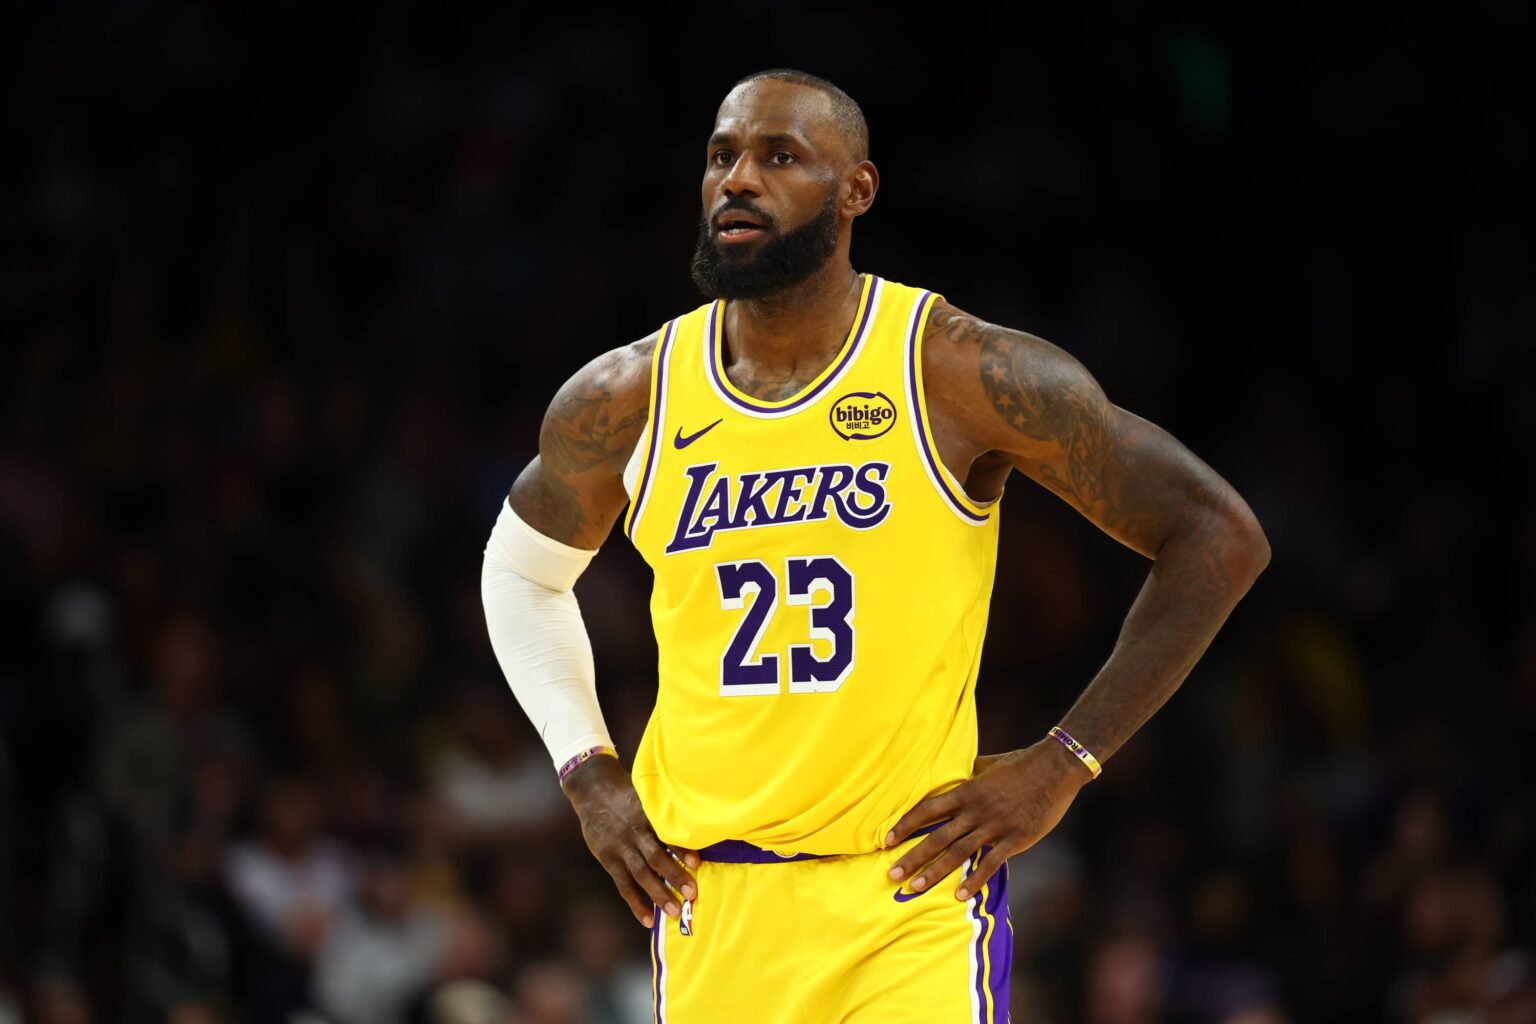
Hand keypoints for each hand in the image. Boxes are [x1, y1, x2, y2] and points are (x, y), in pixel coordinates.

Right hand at [561, 754, 699, 927]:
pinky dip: (635, 904)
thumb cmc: (628, 794)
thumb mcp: (647, 796)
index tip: (697, 862)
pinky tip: (647, 920)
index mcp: (647, 815)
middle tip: (693, 893)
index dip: (681, 849)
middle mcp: (634, 833)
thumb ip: (666, 811)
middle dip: (675, 876)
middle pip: (655, 858)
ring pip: (641, 875)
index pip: (666, 834)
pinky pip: (623, 886)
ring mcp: (620, 848)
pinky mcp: (609, 860)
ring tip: (674, 911)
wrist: (592, 790)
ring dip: (658, 894)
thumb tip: (697, 824)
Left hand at [885, 738, 1089, 899]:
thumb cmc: (1021, 763)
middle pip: (937, 837)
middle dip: (912, 857)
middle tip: (891, 874)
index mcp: (966, 791)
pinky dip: (973, 880)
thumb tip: (958, 772)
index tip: (887, 840)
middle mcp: (975, 811)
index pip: (928, 810)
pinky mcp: (1014, 840)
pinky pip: (989, 864)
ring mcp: (994, 827)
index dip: (905, 825)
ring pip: (958, 853)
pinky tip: (958, 896)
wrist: (1055, 769)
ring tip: (915, 887)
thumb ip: (969, 772)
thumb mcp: (987, 763)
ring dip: (935, 872)